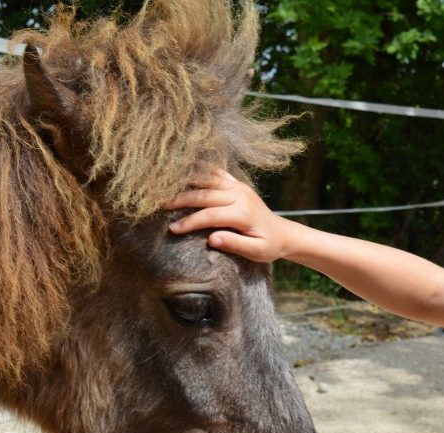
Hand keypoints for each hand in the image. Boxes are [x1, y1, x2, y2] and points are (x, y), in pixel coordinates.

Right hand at [164, 170, 296, 263]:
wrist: (284, 233)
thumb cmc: (269, 246)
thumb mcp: (257, 252)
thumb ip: (235, 244)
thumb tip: (211, 239)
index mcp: (243, 214)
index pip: (210, 216)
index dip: (190, 222)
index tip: (172, 229)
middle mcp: (240, 196)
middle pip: (205, 194)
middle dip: (181, 199)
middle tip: (160, 204)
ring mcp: (239, 187)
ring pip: (208, 179)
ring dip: (187, 181)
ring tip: (166, 185)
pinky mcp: (238, 184)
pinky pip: (216, 173)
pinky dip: (200, 171)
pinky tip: (184, 170)